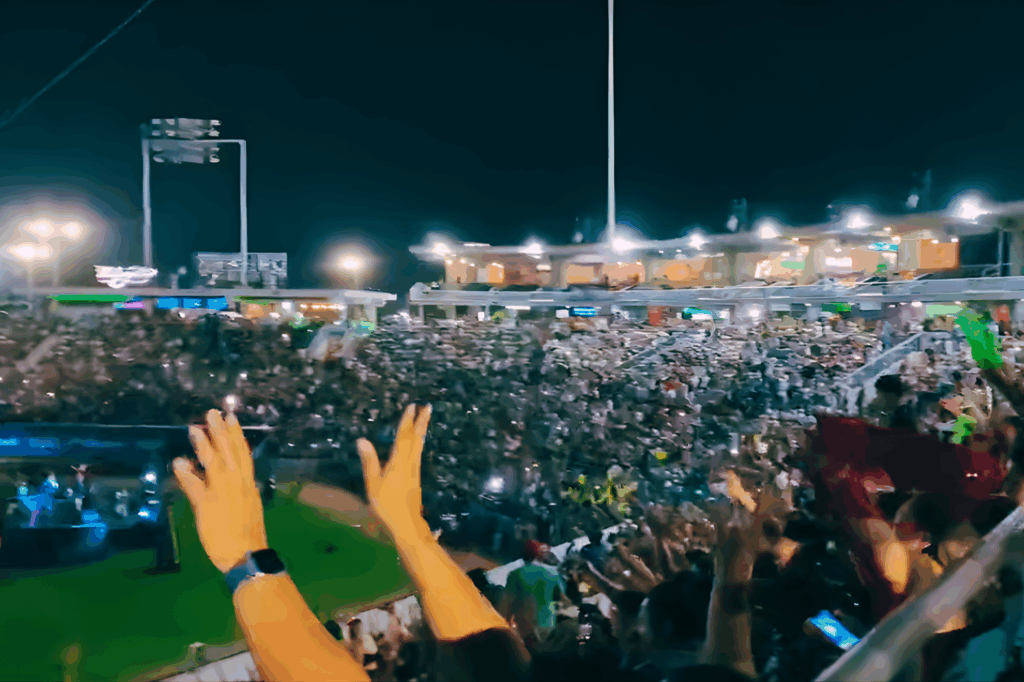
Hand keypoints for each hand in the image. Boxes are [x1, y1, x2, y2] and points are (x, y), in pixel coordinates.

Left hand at [173, 409, 267, 572]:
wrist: (246, 554)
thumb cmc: (249, 534)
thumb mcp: (250, 507)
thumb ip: (242, 491)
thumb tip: (240, 478)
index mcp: (248, 484)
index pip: (242, 454)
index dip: (236, 435)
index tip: (231, 418)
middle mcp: (237, 484)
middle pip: (228, 453)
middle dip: (220, 432)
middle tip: (213, 412)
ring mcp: (222, 493)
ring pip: (213, 463)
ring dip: (203, 445)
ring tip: (193, 428)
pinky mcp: (207, 505)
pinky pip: (194, 487)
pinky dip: (186, 473)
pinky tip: (178, 461)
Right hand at [358, 404, 432, 540]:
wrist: (407, 525)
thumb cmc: (387, 506)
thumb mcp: (373, 485)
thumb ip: (369, 462)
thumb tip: (362, 440)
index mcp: (399, 462)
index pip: (403, 437)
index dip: (407, 421)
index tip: (412, 406)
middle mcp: (410, 463)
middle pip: (416, 438)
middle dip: (421, 422)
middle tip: (428, 407)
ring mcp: (415, 470)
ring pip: (419, 445)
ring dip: (422, 431)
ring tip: (425, 419)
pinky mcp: (416, 477)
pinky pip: (418, 453)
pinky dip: (418, 443)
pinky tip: (418, 443)